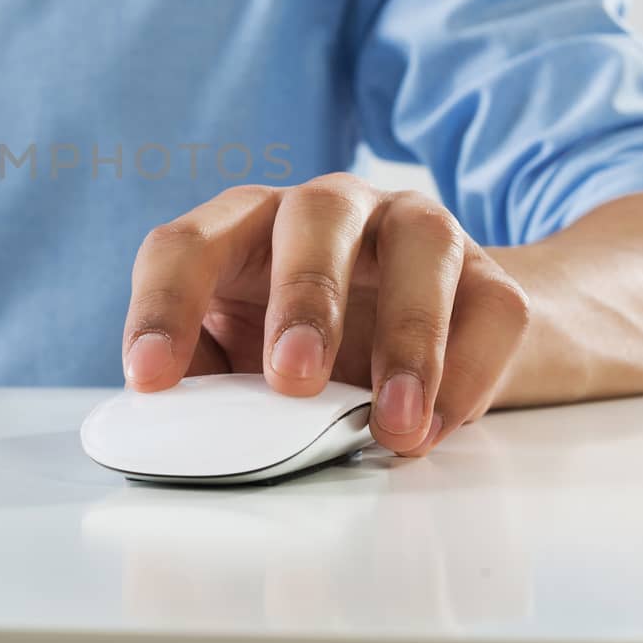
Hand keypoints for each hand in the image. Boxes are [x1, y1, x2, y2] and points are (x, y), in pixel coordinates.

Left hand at [120, 174, 530, 456]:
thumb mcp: (243, 361)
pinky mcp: (489, 273)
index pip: (187, 245)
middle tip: (293, 380)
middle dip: (304, 297)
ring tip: (392, 425)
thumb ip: (210, 385)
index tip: (151, 380)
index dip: (163, 307)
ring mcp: (416, 229)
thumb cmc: (308, 348)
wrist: (429, 341)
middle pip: (315, 217)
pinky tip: (434, 427)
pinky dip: (465, 375)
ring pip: (421, 243)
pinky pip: (492, 308)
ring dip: (407, 337)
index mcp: (246, 227)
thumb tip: (180, 433)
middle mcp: (331, 209)